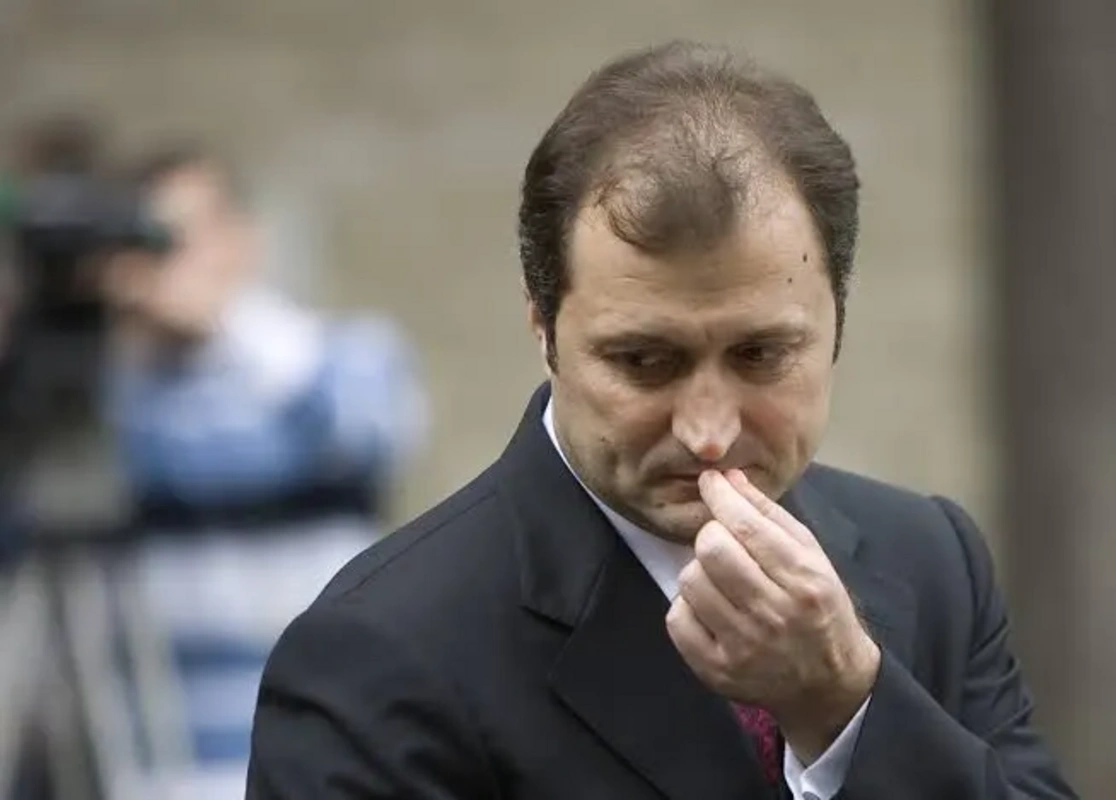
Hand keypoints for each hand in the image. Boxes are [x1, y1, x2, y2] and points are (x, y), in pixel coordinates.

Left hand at [665, 469, 879, 762]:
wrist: (828, 684)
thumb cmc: (819, 609)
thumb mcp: (812, 557)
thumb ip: (770, 515)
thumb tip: (728, 479)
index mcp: (804, 580)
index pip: (746, 526)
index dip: (721, 497)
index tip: (711, 482)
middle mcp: (774, 614)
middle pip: (711, 550)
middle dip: (711, 535)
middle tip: (723, 543)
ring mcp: (743, 647)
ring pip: (690, 581)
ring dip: (699, 572)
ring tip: (721, 580)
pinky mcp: (717, 670)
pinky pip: (677, 619)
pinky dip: (688, 607)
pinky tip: (710, 609)